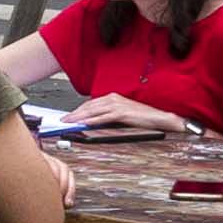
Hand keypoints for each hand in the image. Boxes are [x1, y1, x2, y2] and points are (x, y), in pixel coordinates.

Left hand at [62, 92, 184, 137]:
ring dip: (79, 117)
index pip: (90, 104)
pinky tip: (84, 124)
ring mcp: (117, 105)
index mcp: (112, 97)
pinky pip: (103, 118)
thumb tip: (93, 122)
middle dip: (74, 114)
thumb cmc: (143, 117)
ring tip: (69, 123)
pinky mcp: (122, 113)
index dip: (78, 110)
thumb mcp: (122, 115)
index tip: (68, 116)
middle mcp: (113, 99)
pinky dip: (92, 121)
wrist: (159, 118)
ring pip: (93, 111)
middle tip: (63, 120)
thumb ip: (108, 116)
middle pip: (88, 106)